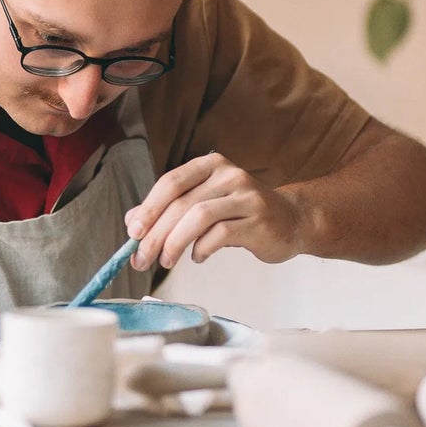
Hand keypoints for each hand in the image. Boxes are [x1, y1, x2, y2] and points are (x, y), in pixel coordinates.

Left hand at [126, 153, 310, 270]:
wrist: (292, 220)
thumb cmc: (242, 214)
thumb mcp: (205, 204)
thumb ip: (171, 210)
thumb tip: (133, 222)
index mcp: (211, 165)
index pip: (171, 182)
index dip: (148, 208)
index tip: (133, 233)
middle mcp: (229, 175)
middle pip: (181, 203)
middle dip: (156, 234)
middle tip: (141, 258)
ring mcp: (246, 196)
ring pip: (199, 217)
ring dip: (175, 243)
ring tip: (165, 261)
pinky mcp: (258, 220)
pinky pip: (221, 235)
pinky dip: (202, 249)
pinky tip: (198, 258)